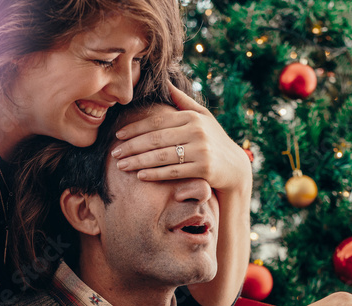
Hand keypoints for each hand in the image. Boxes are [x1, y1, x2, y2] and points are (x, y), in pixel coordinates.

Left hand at [111, 83, 250, 191]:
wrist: (236, 167)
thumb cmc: (215, 140)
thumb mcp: (203, 117)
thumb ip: (184, 101)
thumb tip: (166, 82)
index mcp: (192, 117)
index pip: (157, 122)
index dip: (135, 129)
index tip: (118, 136)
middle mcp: (197, 131)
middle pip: (156, 139)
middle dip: (132, 147)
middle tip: (115, 153)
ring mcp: (201, 150)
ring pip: (162, 156)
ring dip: (138, 161)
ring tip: (121, 166)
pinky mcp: (204, 169)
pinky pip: (173, 172)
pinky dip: (155, 174)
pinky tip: (141, 176)